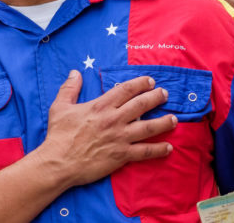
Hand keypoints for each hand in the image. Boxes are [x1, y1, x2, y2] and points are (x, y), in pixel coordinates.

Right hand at [37, 71, 175, 188]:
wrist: (59, 162)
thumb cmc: (59, 135)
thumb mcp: (60, 106)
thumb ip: (69, 88)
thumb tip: (74, 72)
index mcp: (101, 106)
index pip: (126, 89)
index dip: (140, 84)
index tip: (150, 81)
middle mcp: (114, 119)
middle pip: (142, 105)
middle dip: (156, 97)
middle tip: (165, 94)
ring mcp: (120, 138)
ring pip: (149, 127)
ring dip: (164, 122)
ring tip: (174, 119)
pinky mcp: (122, 155)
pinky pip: (145, 151)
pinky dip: (158, 149)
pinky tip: (168, 147)